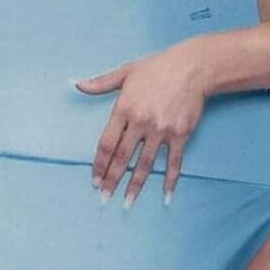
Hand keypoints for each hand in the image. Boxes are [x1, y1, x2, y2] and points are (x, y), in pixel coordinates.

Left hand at [75, 41, 206, 204]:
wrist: (193, 67)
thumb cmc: (158, 67)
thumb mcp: (126, 72)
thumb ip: (101, 83)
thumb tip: (76, 84)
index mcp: (124, 109)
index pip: (107, 144)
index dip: (99, 165)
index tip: (95, 180)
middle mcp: (141, 122)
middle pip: (122, 158)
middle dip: (112, 180)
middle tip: (104, 198)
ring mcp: (161, 130)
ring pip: (145, 164)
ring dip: (135, 185)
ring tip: (127, 202)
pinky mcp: (180, 134)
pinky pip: (173, 162)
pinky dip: (170, 180)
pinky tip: (166, 195)